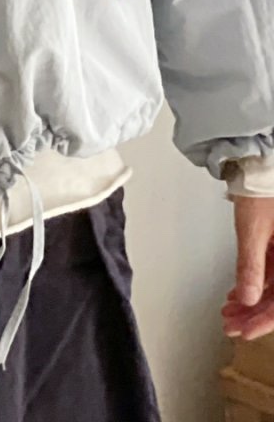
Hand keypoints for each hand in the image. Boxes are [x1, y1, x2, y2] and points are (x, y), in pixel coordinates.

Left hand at [223, 195, 273, 339]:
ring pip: (272, 289)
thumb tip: (248, 298)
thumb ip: (251, 265)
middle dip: (253, 315)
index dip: (265, 322)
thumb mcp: (253, 229)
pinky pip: (269, 274)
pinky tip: (237, 294)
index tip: (245, 332)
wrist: (258, 166)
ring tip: (229, 312)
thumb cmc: (262, 188)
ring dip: (250, 302)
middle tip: (231, 325)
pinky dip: (252, 285)